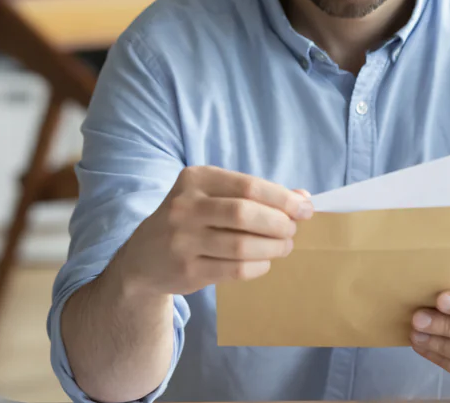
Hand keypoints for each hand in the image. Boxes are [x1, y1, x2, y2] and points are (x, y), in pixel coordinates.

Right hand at [113, 166, 312, 295]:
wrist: (143, 258)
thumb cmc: (191, 221)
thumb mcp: (214, 197)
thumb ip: (256, 195)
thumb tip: (303, 197)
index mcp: (195, 179)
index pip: (249, 186)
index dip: (283, 198)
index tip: (305, 208)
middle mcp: (185, 206)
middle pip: (244, 214)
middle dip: (279, 223)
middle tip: (293, 230)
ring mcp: (183, 240)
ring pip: (241, 245)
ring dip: (273, 247)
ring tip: (284, 247)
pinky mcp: (187, 270)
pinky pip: (234, 269)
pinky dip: (258, 266)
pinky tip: (264, 261)